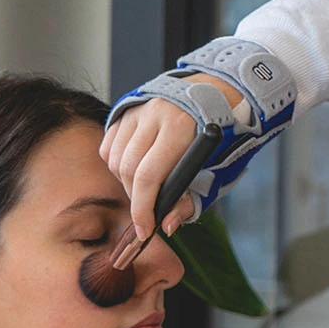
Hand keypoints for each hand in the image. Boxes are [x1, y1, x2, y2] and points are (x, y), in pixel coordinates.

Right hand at [100, 88, 237, 238]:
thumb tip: (168, 225)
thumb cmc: (219, 139)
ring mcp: (138, 110)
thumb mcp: (216, 172)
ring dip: (126, 183)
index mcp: (180, 127)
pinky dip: (117, 164)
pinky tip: (137, 167)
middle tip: (149, 211)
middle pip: (128, 170)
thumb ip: (192, 200)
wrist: (216, 98)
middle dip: (136, 199)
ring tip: (147, 187)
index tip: (144, 229)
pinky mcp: (127, 110)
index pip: (149, 176)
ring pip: (115, 160)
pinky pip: (109, 147)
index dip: (143, 208)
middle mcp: (155, 114)